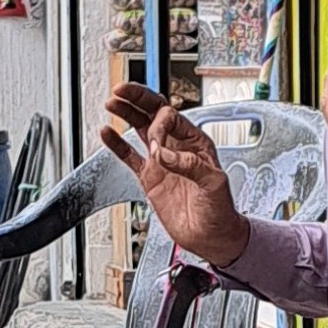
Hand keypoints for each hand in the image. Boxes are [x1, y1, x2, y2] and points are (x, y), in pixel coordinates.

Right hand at [99, 83, 250, 267]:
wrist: (212, 237)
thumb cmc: (220, 210)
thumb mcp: (213, 184)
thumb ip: (189, 165)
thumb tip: (162, 154)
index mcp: (195, 142)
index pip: (171, 118)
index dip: (159, 126)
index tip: (154, 147)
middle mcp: (177, 147)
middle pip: (154, 113)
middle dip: (138, 98)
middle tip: (121, 90)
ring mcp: (162, 161)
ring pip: (141, 129)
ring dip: (126, 114)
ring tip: (111, 103)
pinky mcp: (150, 178)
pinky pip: (130, 156)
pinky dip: (117, 145)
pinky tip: (107, 133)